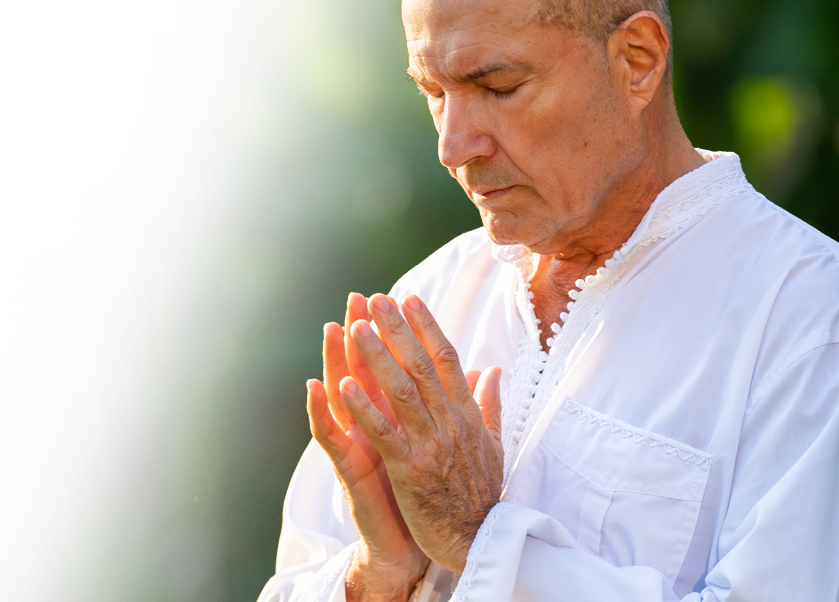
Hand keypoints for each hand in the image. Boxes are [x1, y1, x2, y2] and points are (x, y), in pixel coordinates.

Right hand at [307, 293, 428, 601]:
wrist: (413, 544)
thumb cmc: (428, 491)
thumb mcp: (446, 442)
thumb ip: (456, 405)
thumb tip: (480, 373)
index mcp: (401, 416)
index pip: (398, 366)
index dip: (400, 333)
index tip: (402, 298)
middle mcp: (377, 424)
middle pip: (367, 371)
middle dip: (365, 334)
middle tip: (359, 298)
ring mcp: (360, 445)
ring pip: (345, 396)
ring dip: (338, 361)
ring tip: (331, 328)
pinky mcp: (351, 471)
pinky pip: (334, 439)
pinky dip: (324, 413)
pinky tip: (317, 387)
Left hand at [340, 293, 503, 573]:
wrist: (481, 540)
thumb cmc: (484, 492)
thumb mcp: (494, 442)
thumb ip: (490, 403)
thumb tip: (494, 369)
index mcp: (466, 413)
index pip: (447, 359)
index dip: (428, 327)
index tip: (410, 299)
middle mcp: (449, 421)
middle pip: (422, 365)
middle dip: (398, 329)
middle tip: (377, 299)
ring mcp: (430, 443)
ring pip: (401, 390)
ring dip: (377, 357)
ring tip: (356, 327)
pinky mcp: (410, 469)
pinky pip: (384, 432)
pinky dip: (364, 407)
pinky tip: (344, 384)